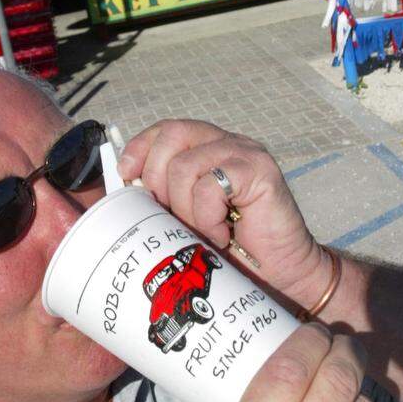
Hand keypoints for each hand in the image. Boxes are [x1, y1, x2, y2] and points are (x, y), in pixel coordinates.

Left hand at [119, 120, 326, 305]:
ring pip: (185, 166)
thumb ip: (163, 197)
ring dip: (186, 209)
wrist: (280, 272)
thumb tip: (123, 187)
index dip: (141, 148)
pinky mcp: (260, 171)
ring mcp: (245, 153)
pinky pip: (210, 186)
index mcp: (207, 148)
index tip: (126, 176)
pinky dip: (208, 217)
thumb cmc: (233, 248)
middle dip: (158, 181)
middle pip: (172, 136)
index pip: (166, 129)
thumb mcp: (186, 218)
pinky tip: (222, 234)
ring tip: (205, 231)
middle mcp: (226, 143)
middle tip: (175, 216)